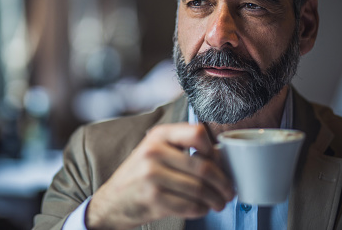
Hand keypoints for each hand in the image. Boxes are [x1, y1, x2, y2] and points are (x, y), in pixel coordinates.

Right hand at [85, 123, 234, 229]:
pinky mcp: (153, 198)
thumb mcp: (156, 151)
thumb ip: (183, 149)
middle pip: (203, 166)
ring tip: (219, 203)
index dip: (214, 149)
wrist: (113, 200)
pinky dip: (202, 210)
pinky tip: (202, 208)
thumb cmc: (140, 174)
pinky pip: (190, 206)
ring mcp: (152, 175)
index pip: (197, 133)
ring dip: (216, 200)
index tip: (219, 163)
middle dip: (223, 183)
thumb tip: (221, 159)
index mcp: (158, 135)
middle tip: (229, 191)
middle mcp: (154, 152)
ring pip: (199, 189)